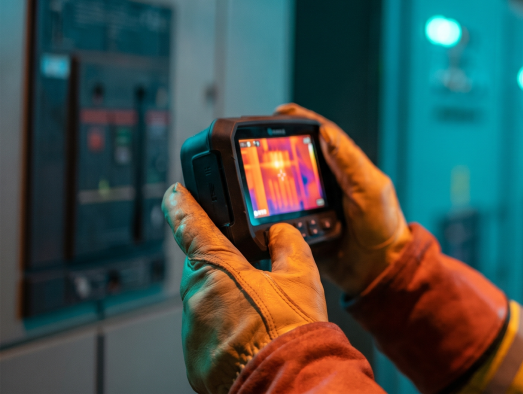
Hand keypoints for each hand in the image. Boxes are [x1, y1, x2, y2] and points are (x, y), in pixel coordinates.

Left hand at [162, 183, 327, 393]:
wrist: (288, 381)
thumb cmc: (292, 331)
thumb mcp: (301, 275)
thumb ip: (287, 244)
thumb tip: (279, 232)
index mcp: (218, 266)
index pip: (190, 224)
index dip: (181, 204)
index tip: (174, 194)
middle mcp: (196, 297)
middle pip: (204, 269)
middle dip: (226, 268)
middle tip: (256, 277)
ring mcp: (192, 331)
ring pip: (207, 303)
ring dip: (228, 303)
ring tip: (262, 318)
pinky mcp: (195, 359)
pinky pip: (208, 335)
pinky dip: (226, 333)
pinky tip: (253, 339)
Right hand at [274, 103, 412, 295]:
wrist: (381, 269)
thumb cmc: (384, 226)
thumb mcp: (370, 188)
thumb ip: (349, 161)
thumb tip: (325, 132)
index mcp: (343, 167)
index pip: (318, 136)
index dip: (298, 122)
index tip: (278, 113)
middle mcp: (325, 183)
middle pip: (294, 159)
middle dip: (274, 151)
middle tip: (255, 147)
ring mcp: (311, 206)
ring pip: (282, 187)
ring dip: (267, 183)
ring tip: (251, 176)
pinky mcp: (302, 229)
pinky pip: (279, 219)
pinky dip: (267, 215)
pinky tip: (255, 212)